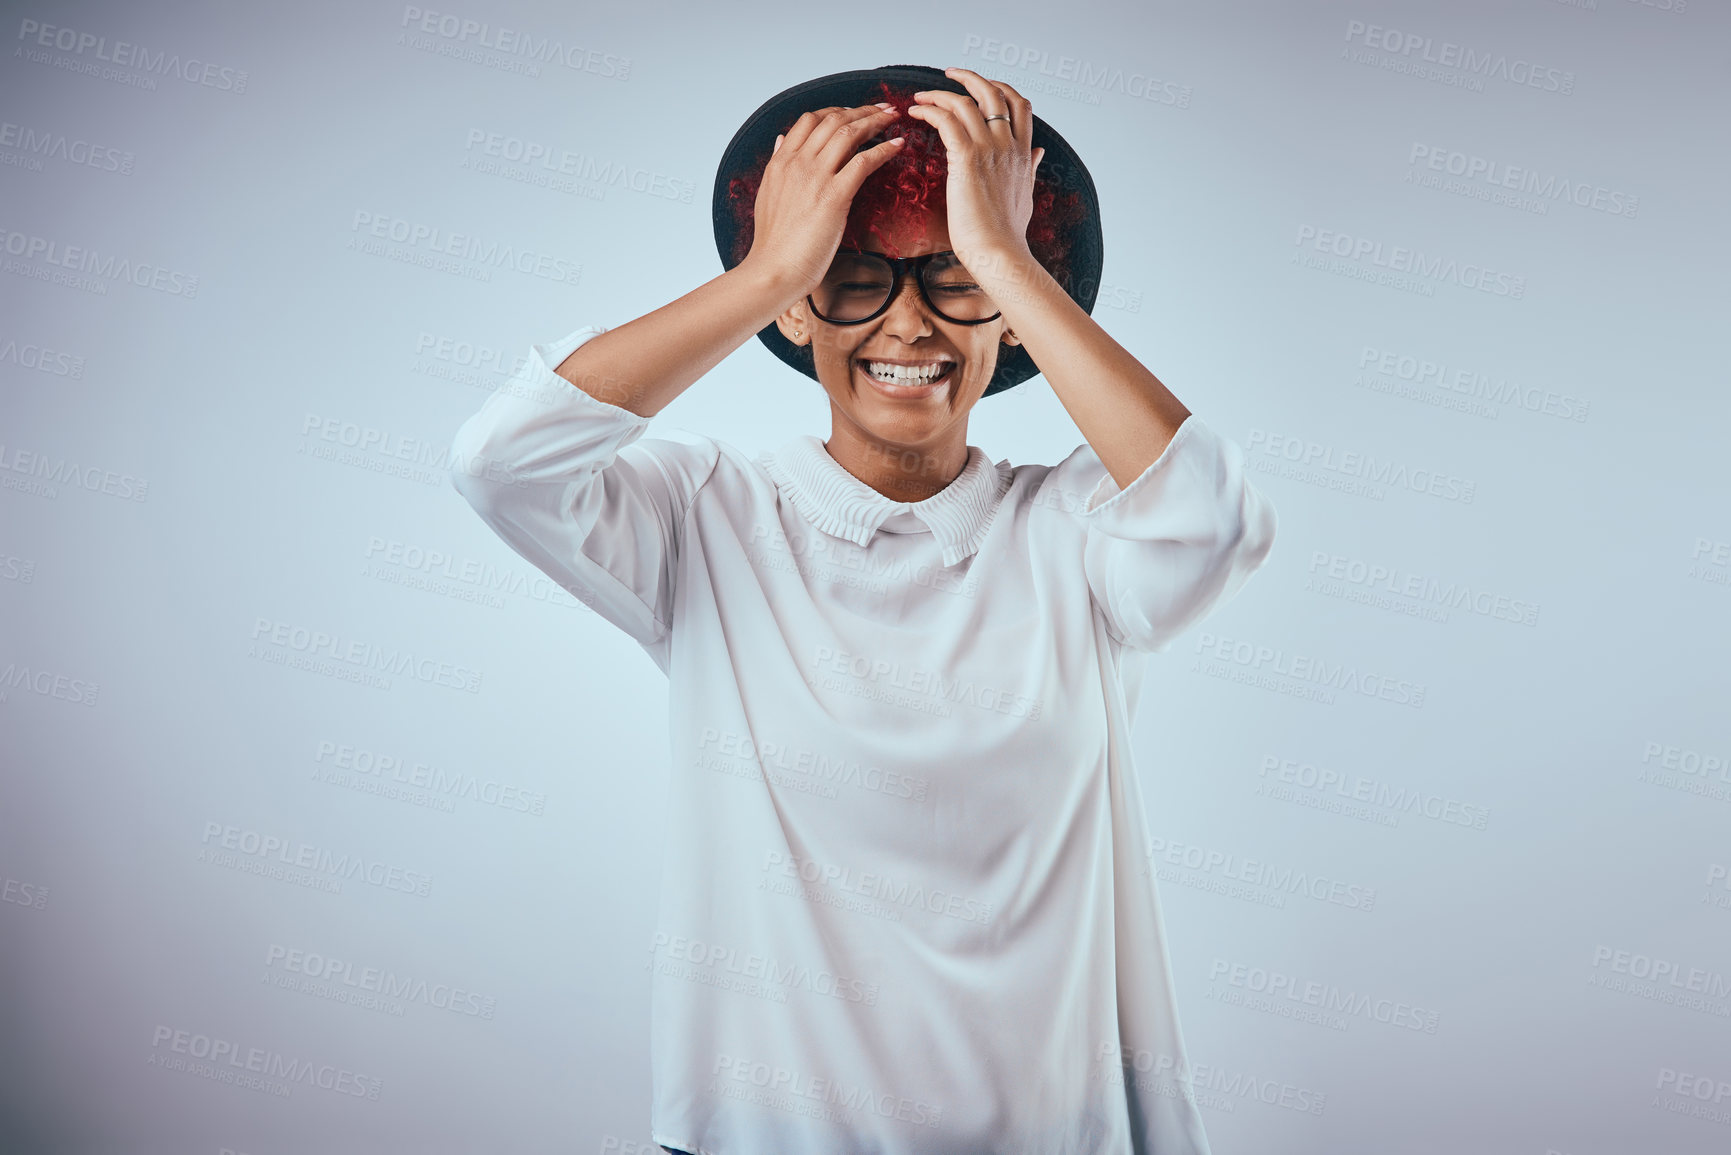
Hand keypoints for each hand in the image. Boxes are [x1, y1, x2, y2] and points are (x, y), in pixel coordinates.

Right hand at [740, 104, 904, 299]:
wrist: (773, 270)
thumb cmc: (773, 244)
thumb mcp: (767, 195)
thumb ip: (777, 165)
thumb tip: (780, 141)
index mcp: (781, 162)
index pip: (809, 120)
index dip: (835, 111)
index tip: (853, 113)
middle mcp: (797, 163)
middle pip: (833, 120)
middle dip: (862, 110)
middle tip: (882, 109)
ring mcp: (815, 177)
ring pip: (849, 133)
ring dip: (875, 121)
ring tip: (892, 119)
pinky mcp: (835, 196)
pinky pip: (864, 161)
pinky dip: (884, 149)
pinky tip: (898, 145)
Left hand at [907, 68, 1044, 269]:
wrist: (1000, 253)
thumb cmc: (1007, 233)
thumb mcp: (1026, 194)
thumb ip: (1030, 169)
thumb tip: (1038, 153)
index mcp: (1023, 152)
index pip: (1019, 104)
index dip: (999, 88)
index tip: (980, 86)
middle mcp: (1009, 144)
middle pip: (994, 92)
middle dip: (970, 77)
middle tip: (949, 74)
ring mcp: (990, 149)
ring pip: (965, 102)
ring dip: (939, 94)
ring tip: (921, 97)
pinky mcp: (967, 158)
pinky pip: (947, 120)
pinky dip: (929, 110)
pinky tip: (916, 113)